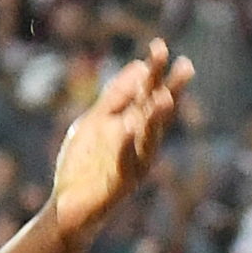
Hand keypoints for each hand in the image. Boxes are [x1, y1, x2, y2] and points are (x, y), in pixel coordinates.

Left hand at [46, 39, 192, 244]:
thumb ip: (114, 97)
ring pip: (150, 139)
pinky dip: (127, 146)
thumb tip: (137, 65)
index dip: (154, 71)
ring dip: (156, 119)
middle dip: (169, 90)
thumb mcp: (95, 122)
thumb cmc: (83, 164)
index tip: (159, 45)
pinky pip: (127, 163)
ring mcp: (135, 163)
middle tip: (184, 65)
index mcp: (133, 124)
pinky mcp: (123, 184)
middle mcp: (140, 142)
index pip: (147, 93)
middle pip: (157, 113)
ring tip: (163, 97)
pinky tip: (128, 129)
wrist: (66, 207)